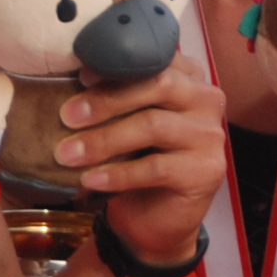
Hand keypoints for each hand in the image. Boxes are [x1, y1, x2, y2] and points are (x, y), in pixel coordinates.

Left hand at [50, 56, 227, 267]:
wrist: (155, 218)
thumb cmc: (136, 159)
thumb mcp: (125, 119)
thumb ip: (116, 92)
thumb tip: (76, 73)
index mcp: (188, 77)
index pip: (156, 57)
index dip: (118, 63)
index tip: (80, 75)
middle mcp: (206, 99)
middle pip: (157, 84)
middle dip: (107, 99)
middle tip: (66, 116)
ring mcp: (210, 135)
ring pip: (153, 125)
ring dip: (104, 139)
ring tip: (68, 153)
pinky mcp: (206, 171)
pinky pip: (155, 167)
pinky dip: (118, 173)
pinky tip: (91, 179)